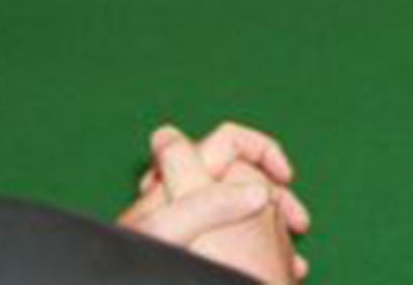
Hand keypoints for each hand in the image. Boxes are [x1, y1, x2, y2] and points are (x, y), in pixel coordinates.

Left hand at [120, 121, 309, 282]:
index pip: (226, 142)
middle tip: (299, 224)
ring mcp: (189, 234)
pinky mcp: (193, 257)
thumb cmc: (135, 270)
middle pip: (241, 176)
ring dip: (274, 228)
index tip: (285, 178)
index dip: (260, 150)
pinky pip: (235, 245)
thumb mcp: (166, 232)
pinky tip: (279, 272)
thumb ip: (203, 203)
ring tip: (294, 260)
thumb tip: (257, 190)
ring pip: (243, 215)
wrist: (113, 284)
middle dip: (275, 193)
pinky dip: (261, 254)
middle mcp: (184, 203)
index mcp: (178, 184)